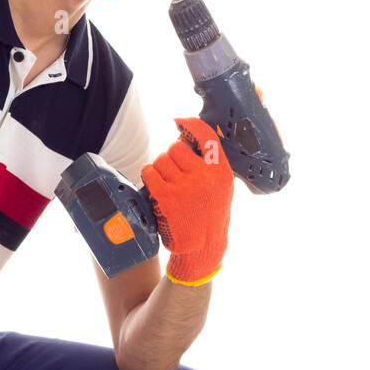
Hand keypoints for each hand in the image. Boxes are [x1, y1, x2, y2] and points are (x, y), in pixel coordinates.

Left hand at [139, 117, 234, 284]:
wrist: (203, 249)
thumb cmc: (210, 216)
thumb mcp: (221, 188)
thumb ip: (210, 166)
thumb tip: (189, 140)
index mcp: (220, 172)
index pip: (207, 137)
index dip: (190, 125)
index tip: (179, 121)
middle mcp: (204, 176)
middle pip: (176, 148)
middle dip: (171, 157)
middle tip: (173, 171)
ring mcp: (185, 186)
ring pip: (161, 160)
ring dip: (159, 168)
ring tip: (166, 182)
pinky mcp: (166, 196)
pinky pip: (150, 172)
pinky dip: (149, 175)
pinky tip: (154, 183)